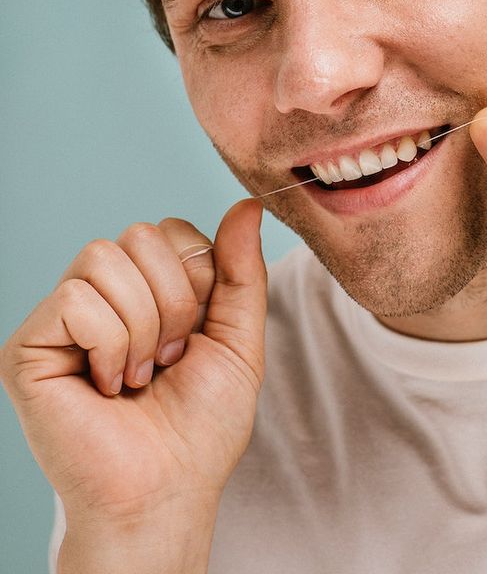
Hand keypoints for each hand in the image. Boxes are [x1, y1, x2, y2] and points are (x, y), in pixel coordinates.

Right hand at [0, 198, 265, 532]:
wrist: (168, 490)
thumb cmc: (201, 426)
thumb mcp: (239, 338)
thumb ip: (242, 270)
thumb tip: (248, 205)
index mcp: (143, 287)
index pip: (169, 229)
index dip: (196, 277)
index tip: (195, 336)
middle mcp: (99, 294)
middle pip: (139, 235)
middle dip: (174, 301)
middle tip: (169, 360)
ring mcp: (61, 318)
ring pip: (104, 258)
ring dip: (143, 325)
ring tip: (139, 375)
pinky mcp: (29, 347)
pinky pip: (75, 298)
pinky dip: (109, 344)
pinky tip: (107, 385)